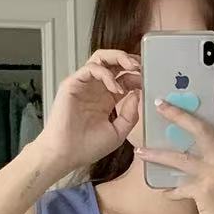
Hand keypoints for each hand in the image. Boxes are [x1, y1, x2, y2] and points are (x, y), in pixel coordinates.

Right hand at [37, 49, 141, 171]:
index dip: (137, 76)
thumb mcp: (118, 132)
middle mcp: (95, 89)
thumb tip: (137, 94)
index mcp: (106, 99)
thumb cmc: (87, 147)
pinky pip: (91, 68)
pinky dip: (106, 74)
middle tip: (141, 66)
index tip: (148, 80)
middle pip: (113, 63)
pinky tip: (115, 87)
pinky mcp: (72, 84)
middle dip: (129, 60)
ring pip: (101, 59)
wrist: (65, 155)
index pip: (124, 78)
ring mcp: (84, 85)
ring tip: (131, 67)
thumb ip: (130, 115)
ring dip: (118, 58)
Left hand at [135, 73, 213, 213]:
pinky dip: (169, 189)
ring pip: (181, 157)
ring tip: (139, 151)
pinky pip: (179, 186)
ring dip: (157, 154)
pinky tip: (163, 190)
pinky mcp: (206, 191)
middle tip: (158, 103)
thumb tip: (190, 138)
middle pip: (201, 128)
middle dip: (178, 114)